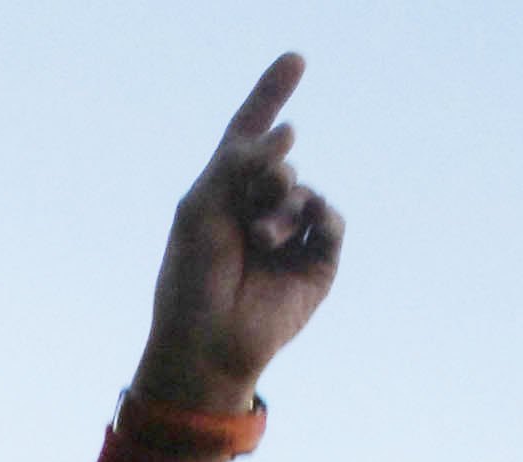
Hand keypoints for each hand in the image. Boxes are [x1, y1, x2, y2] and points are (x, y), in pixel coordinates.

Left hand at [132, 54, 344, 416]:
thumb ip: (239, 160)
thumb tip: (290, 132)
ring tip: (261, 239)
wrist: (206, 341)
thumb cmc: (191, 277)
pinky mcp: (317, 262)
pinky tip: (291, 239)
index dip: (270, 94)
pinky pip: (331, 219)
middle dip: (267, 174)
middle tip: (250, 205)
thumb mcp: (201, 205)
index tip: (296, 58)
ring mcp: (289, 235)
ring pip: (305, 189)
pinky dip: (316, 219)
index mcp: (223, 193)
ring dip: (283, 206)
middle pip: (280, 158)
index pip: (249, 133)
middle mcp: (257, 208)